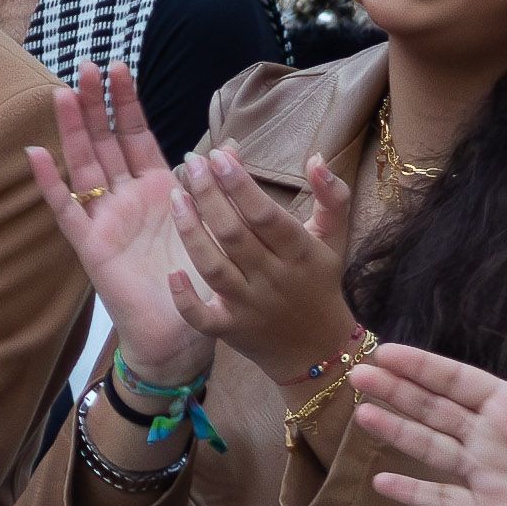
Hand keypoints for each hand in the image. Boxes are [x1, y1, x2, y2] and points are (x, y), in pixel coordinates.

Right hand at [25, 63, 214, 383]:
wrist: (182, 335)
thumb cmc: (197, 280)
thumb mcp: (214, 223)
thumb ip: (217, 183)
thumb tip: (232, 143)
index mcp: (155, 190)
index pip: (136, 135)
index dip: (127, 103)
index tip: (120, 66)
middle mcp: (125, 199)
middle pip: (105, 142)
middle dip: (97, 104)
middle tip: (88, 64)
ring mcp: (104, 220)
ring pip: (84, 165)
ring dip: (73, 130)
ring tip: (63, 93)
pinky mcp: (91, 246)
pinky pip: (67, 210)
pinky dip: (50, 184)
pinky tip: (35, 153)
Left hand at [166, 143, 362, 389]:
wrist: (319, 350)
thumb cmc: (320, 283)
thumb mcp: (334, 238)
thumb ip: (332, 195)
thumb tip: (315, 158)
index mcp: (299, 252)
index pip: (265, 214)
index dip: (240, 184)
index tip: (220, 155)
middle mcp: (272, 278)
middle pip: (234, 233)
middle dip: (209, 194)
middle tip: (192, 163)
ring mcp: (249, 305)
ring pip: (213, 266)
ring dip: (191, 231)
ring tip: (176, 196)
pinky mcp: (230, 329)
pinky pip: (202, 317)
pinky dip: (185, 298)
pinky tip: (172, 273)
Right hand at [356, 328, 506, 505]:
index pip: (455, 380)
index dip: (421, 366)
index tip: (386, 350)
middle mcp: (489, 434)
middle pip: (432, 408)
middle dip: (396, 392)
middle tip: (358, 375)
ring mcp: (485, 472)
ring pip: (431, 447)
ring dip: (397, 432)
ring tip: (363, 414)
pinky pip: (445, 500)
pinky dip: (415, 493)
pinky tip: (382, 482)